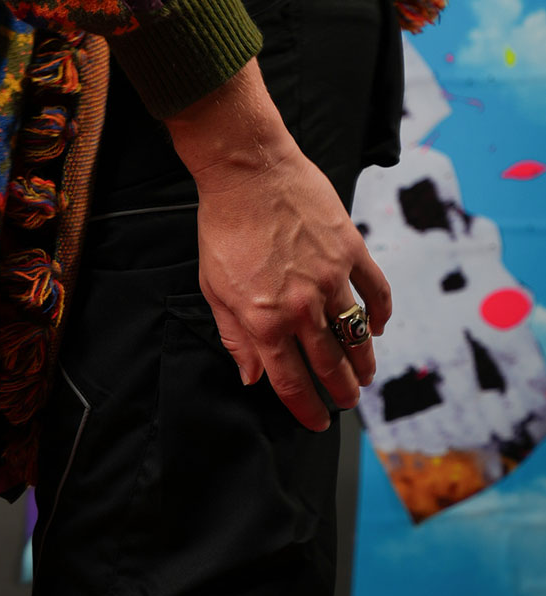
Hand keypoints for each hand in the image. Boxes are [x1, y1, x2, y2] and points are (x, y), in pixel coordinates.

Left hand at [168, 64, 390, 433]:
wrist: (248, 173)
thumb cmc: (223, 229)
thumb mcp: (214, 289)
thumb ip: (235, 336)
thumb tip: (252, 376)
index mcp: (263, 320)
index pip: (289, 379)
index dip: (304, 407)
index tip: (314, 422)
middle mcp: (301, 306)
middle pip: (329, 364)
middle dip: (340, 392)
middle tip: (346, 405)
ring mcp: (331, 279)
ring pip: (356, 334)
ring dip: (364, 361)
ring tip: (364, 376)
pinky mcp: (351, 250)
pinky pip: (376, 291)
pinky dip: (381, 314)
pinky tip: (379, 328)